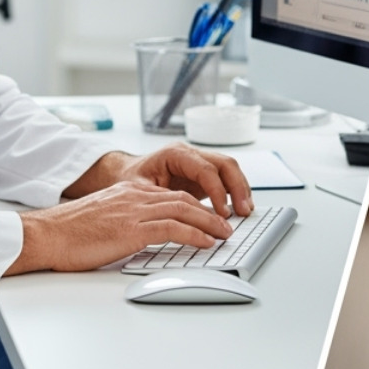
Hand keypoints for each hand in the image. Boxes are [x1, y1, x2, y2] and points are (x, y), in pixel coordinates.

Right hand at [7, 181, 235, 274]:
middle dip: (210, 212)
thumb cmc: (67, 233)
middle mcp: (134, 197)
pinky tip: (206, 242)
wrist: (45, 235)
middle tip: (226, 225)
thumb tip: (142, 235)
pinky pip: (172, 229)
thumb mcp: (103, 219)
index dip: (195, 205)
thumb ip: (125, 221)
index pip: (171, 195)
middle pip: (184, 200)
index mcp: (128, 193)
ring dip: (209, 223)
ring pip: (183, 211)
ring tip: (224, 234)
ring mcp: (134, 212)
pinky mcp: (131, 230)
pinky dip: (194, 234)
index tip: (210, 215)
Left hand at [116, 144, 252, 217]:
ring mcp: (198, 163)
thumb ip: (161, 199)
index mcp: (174, 154)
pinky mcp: (202, 176)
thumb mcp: (138, 190)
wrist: (122, 176)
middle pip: (225, 164)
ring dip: (241, 190)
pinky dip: (235, 193)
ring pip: (229, 170)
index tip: (222, 212)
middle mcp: (190, 154)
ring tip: (246, 211)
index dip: (217, 191)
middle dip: (238, 187)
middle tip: (243, 210)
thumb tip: (182, 214)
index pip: (205, 168)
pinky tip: (239, 208)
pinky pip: (226, 179)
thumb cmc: (128, 181)